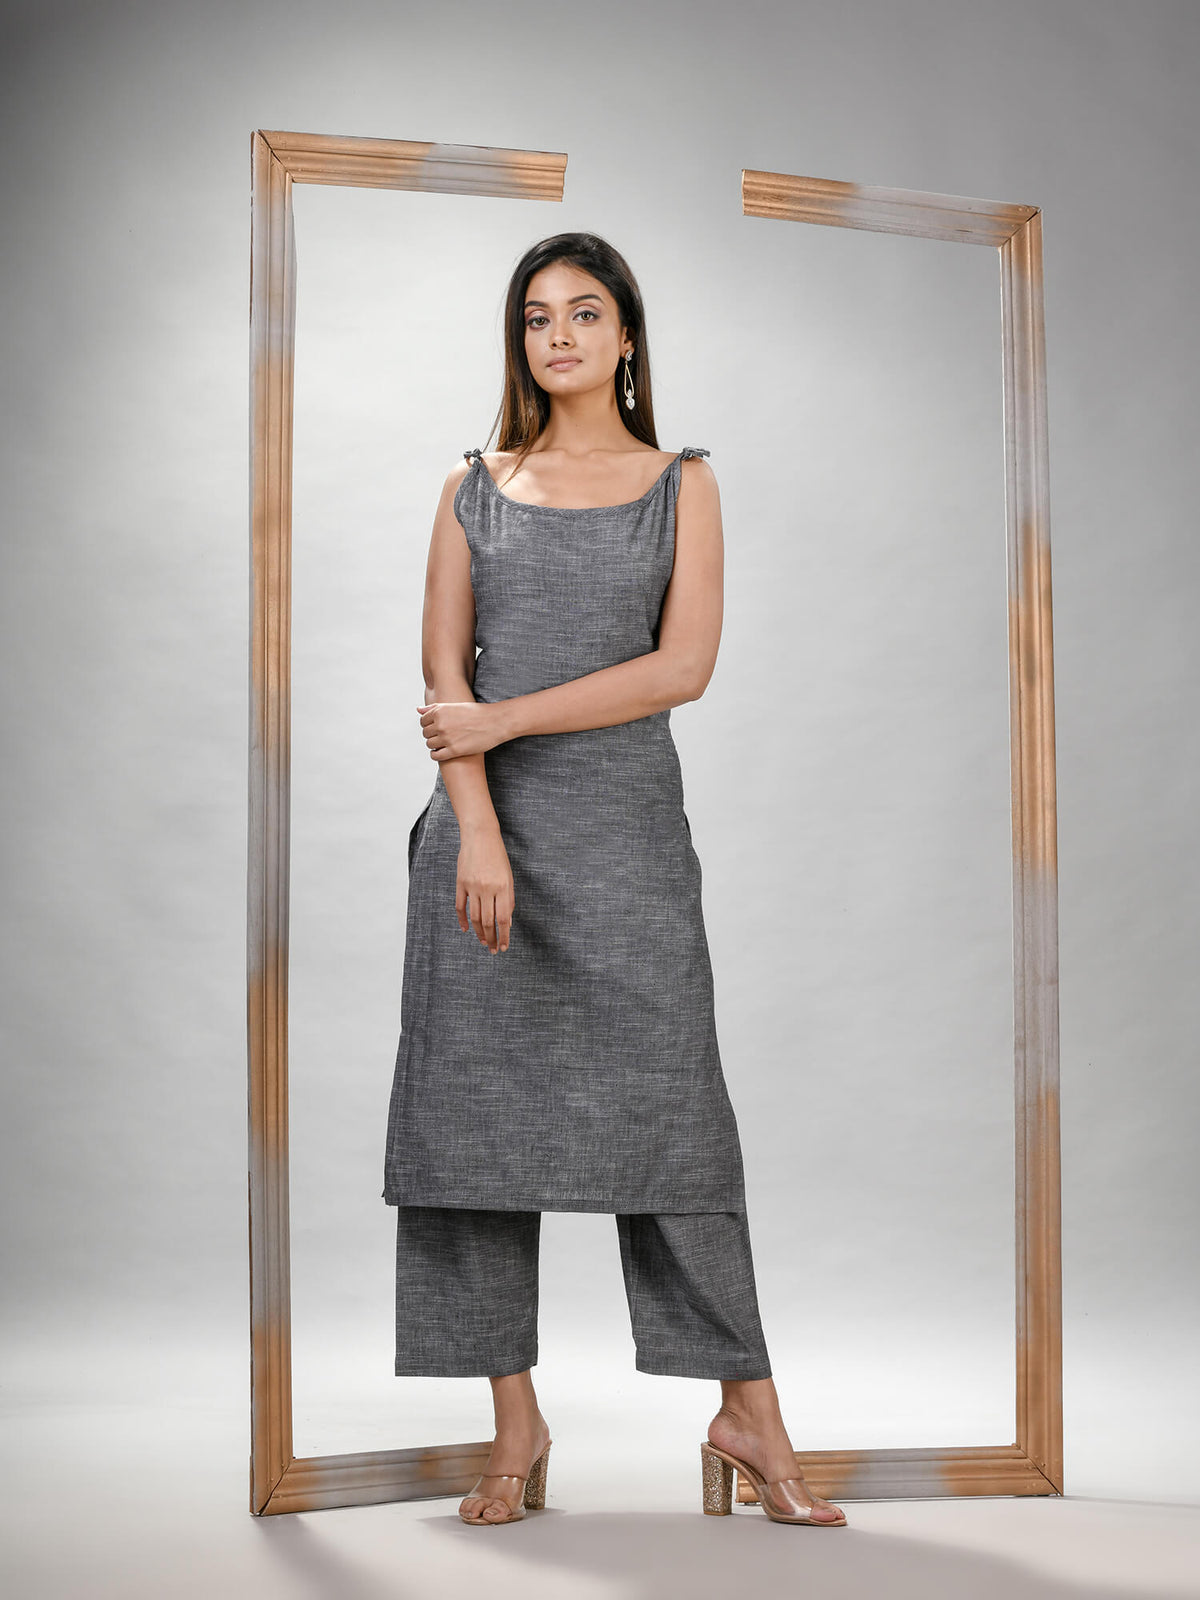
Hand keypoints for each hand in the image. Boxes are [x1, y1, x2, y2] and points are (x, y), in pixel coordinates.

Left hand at [416, 700, 505, 759]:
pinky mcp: (454, 751)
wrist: (495, 722)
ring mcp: (447, 738)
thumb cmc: (476, 713)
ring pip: (430, 745)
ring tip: (444, 743)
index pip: (423, 721)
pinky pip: (436, 756)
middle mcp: (441, 724)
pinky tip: (442, 752)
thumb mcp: (454, 706)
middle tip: (443, 736)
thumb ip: (435, 708)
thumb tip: (418, 710)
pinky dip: (436, 755)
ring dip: (434, 745)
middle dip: (432, 735)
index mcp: (440, 712)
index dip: (429, 725)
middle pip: (425, 733)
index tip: (437, 727)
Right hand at [456, 822, 513, 952]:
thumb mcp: (509, 877)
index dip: (504, 936)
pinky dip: (463, 920)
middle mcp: (487, 888)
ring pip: (475, 917)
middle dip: (491, 938)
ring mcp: (472, 886)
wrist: (480, 837)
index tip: (503, 947)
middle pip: (489, 921)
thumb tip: (507, 923)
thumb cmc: (498, 857)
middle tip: (492, 950)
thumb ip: (508, 900)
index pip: (503, 919)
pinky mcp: (460, 883)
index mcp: (503, 887)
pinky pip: (460, 906)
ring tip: (483, 942)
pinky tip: (466, 929)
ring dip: (479, 933)